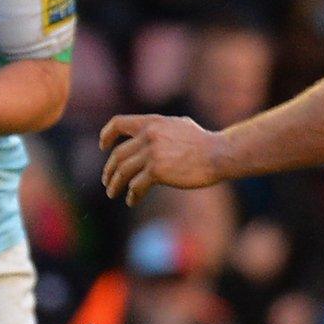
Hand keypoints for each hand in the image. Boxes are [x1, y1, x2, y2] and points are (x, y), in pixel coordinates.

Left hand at [99, 114, 223, 205]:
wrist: (220, 154)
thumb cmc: (203, 142)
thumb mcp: (179, 125)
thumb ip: (160, 128)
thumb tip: (146, 133)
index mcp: (153, 123)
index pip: (119, 123)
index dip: (107, 135)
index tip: (103, 146)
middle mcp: (149, 136)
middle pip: (117, 155)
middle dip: (109, 170)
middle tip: (107, 181)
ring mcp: (152, 153)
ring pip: (122, 171)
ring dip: (114, 185)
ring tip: (112, 193)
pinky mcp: (157, 171)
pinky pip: (136, 186)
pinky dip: (131, 195)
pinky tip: (132, 201)